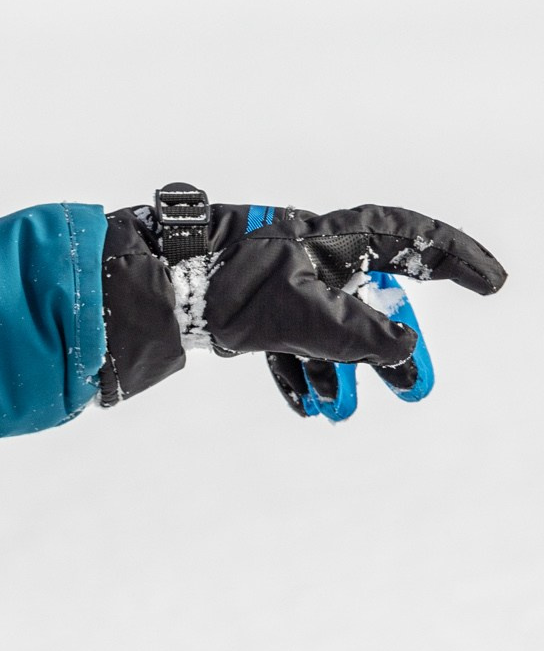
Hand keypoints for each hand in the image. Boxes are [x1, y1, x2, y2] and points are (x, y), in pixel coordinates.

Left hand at [100, 189, 505, 415]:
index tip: (493, 284)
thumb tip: (401, 348)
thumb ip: (358, 336)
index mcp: (334, 240)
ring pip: (328, 329)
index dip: (455, 260)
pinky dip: (301, 373)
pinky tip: (309, 407)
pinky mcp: (250, 306)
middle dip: (391, 349)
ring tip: (346, 410)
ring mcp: (280, 281)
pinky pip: (288, 342)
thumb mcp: (306, 317)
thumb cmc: (230, 285)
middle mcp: (312, 255)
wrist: (158, 286)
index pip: (412, 241)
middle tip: (414, 389)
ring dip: (342, 372)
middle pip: (370, 301)